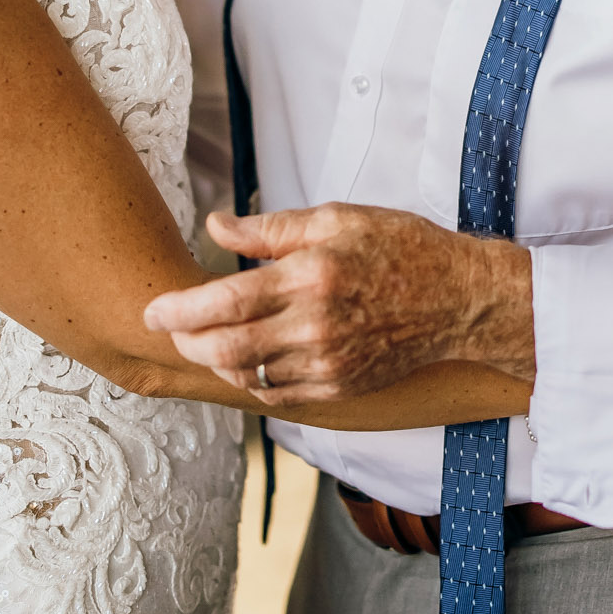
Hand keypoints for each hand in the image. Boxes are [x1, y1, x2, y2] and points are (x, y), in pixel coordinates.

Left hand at [141, 204, 534, 402]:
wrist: (459, 299)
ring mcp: (328, 364)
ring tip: (206, 341)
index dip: (179, 310)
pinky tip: (246, 360)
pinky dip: (250, 380)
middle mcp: (315, 327)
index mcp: (310, 277)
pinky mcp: (339, 387)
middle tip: (172, 329)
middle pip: (226, 350)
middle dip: (187, 343)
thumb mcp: (335, 218)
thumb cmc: (399, 247)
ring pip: (248, 377)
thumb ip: (270, 229)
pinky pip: (277, 395)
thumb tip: (215, 226)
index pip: (224, 302)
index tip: (154, 310)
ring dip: (216, 364)